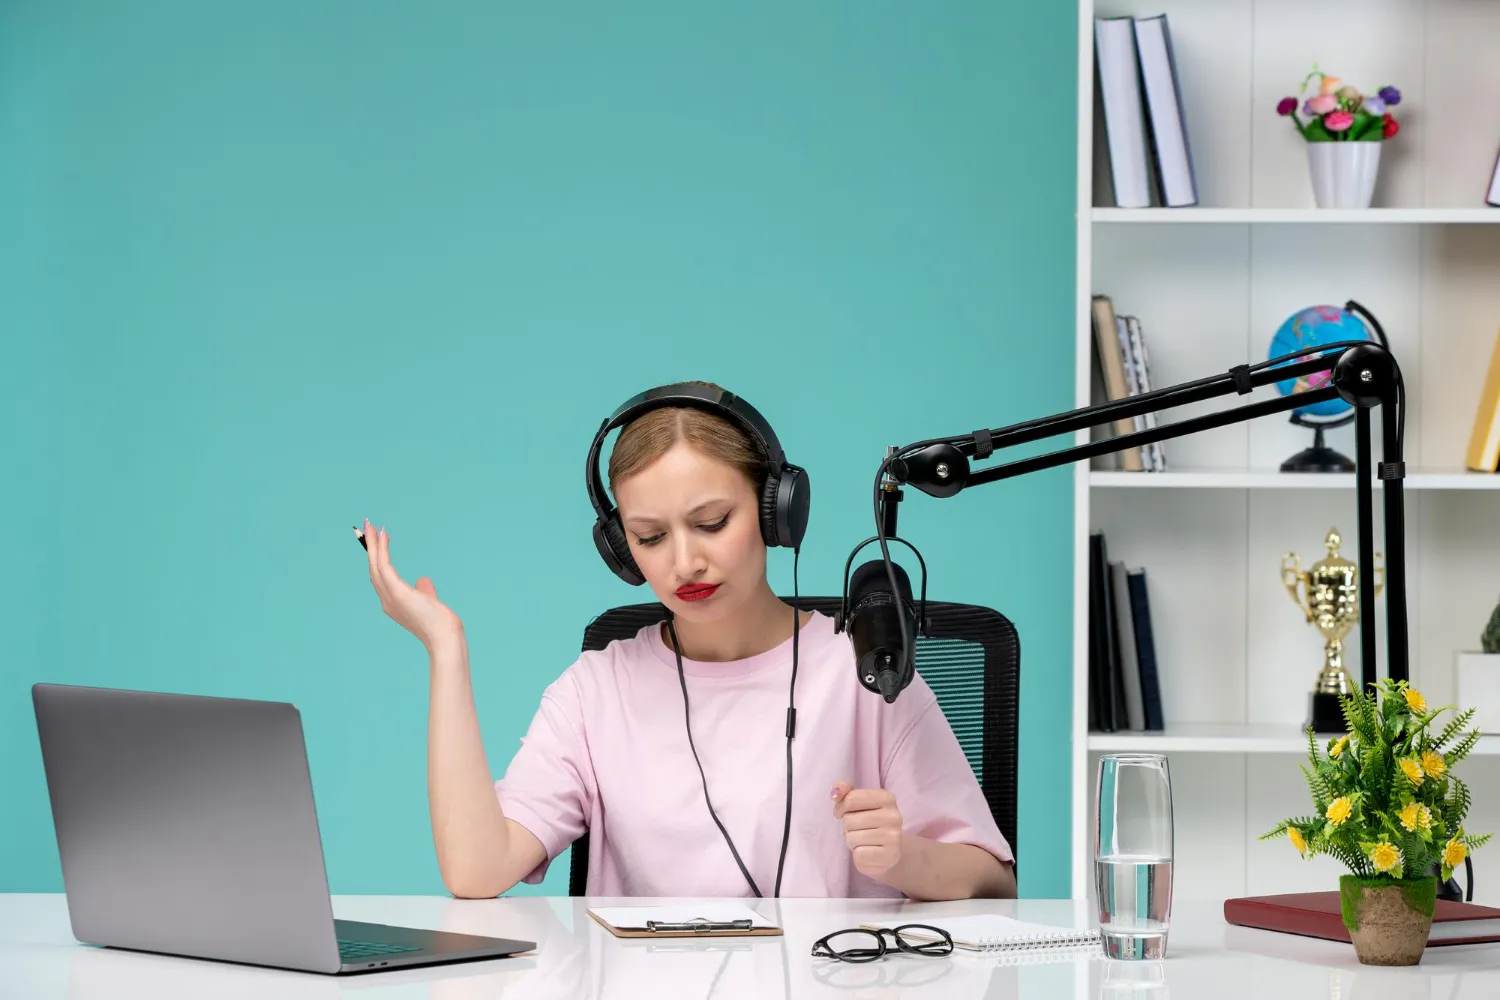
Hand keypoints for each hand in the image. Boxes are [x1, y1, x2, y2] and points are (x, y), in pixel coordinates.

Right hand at [363, 518, 463, 649]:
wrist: (444, 636)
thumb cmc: (440, 623)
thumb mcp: (429, 602)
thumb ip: (424, 590)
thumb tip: (422, 580)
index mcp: (393, 605)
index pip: (381, 579)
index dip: (377, 560)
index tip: (378, 543)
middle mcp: (386, 601)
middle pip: (373, 570)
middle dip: (371, 549)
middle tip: (368, 528)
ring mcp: (389, 597)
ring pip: (375, 565)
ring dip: (373, 545)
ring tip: (371, 526)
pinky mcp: (396, 591)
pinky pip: (384, 565)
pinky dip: (382, 549)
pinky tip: (384, 535)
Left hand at [832, 781, 902, 879]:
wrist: (889, 851)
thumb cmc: (870, 823)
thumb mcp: (859, 802)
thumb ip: (846, 791)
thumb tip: (836, 792)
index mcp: (887, 798)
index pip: (852, 799)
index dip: (841, 807)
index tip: (842, 813)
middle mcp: (893, 816)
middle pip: (849, 820)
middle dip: (847, 827)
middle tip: (858, 830)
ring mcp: (893, 837)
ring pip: (851, 838)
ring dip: (851, 842)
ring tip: (863, 841)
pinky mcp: (890, 856)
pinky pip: (859, 854)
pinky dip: (858, 855)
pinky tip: (868, 852)